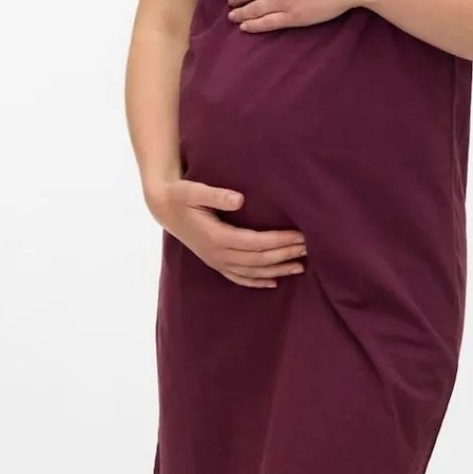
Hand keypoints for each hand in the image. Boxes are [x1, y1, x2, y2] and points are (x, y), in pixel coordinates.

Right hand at [145, 179, 307, 288]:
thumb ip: (216, 195)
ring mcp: (216, 261)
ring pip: (252, 272)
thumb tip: (239, 199)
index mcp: (215, 236)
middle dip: (285, 254)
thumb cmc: (180, 196)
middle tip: (309, 248)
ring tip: (301, 266)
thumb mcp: (193, 191)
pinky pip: (239, 277)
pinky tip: (274, 283)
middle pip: (258, 259)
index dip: (278, 241)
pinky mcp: (215, 262)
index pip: (255, 243)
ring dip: (277, 270)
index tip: (299, 235)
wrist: (163, 208)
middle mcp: (217, 253)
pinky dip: (257, 282)